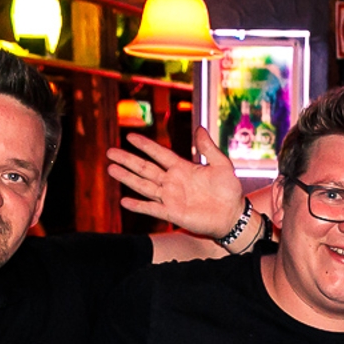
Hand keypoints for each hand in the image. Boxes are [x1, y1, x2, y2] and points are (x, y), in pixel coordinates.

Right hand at [109, 126, 245, 239]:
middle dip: (127, 160)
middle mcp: (172, 182)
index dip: (145, 145)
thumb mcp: (222, 165)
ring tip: (111, 169)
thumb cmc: (229, 190)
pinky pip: (152, 208)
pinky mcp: (173, 213)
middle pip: (145, 168)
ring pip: (144, 185)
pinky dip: (138, 205)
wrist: (233, 215)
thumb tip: (200, 128)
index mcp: (182, 168)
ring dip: (127, 178)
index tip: (130, 136)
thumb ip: (209, 148)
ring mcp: (171, 198)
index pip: (159, 154)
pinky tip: (124, 200)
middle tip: (110, 152)